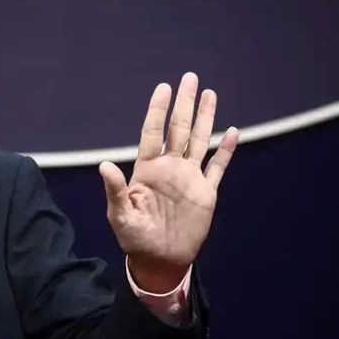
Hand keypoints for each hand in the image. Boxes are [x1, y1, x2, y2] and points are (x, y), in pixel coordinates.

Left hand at [99, 73, 238, 292]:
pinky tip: (233, 132)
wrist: (160, 260)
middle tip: (191, 78)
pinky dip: (227, 150)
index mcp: (147, 169)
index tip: (164, 87)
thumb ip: (115, 190)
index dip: (158, 110)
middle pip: (179, 129)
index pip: (153, 132)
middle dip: (184, 104)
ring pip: (199, 141)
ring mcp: (189, 178)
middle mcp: (170, 167)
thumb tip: (105, 165)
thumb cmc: (135, 238)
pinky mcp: (206, 192)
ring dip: (205, 118)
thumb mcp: (120, 216)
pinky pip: (218, 167)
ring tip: (210, 94)